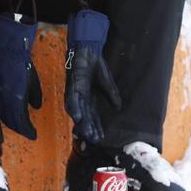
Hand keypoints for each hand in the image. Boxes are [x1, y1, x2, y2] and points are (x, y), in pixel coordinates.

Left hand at [65, 9, 121, 143]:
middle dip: (89, 129)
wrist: (88, 50)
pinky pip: (71, 98)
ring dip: (82, 122)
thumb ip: (112, 95)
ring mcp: (75, 92)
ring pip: (78, 111)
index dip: (97, 127)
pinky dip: (74, 107)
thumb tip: (119, 108)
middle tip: (94, 140)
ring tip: (87, 133)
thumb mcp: (107, 82)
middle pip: (85, 117)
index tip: (101, 138)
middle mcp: (81, 98)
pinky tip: (78, 116)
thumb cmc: (95, 65)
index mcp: (89, 99)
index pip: (93, 117)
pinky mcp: (71, 85)